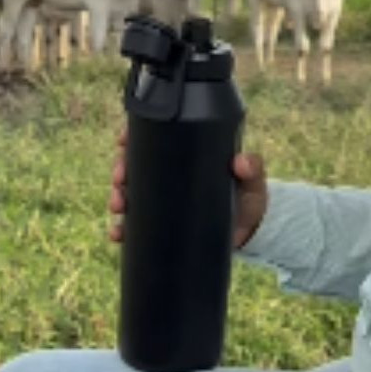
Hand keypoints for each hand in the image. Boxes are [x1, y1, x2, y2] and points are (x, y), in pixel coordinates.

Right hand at [108, 128, 268, 246]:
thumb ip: (252, 167)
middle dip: (120, 170)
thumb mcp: (253, 180)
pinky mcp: (162, 227)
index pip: (152, 141)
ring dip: (117, 197)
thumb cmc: (250, 198)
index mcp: (184, 157)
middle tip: (120, 179)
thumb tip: (240, 162)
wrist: (252, 233)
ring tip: (118, 205)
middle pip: (133, 167)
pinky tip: (117, 233)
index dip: (132, 138)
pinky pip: (136, 227)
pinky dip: (122, 230)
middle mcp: (168, 177)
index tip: (122, 140)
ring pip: (130, 195)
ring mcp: (163, 203)